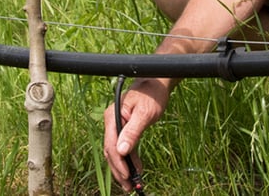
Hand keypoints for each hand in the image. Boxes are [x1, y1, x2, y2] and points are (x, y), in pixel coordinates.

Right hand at [103, 77, 171, 191]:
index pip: (111, 144)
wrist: (157, 82)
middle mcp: (112, 121)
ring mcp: (117, 125)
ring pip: (117, 151)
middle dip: (119, 170)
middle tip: (128, 186)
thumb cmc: (152, 94)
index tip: (127, 175)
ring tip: (131, 184)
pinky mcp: (125, 128)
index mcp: (113, 116)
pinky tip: (136, 169)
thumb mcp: (145, 113)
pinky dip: (129, 159)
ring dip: (123, 168)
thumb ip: (133, 132)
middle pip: (111, 151)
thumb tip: (122, 151)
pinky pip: (124, 147)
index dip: (118, 162)